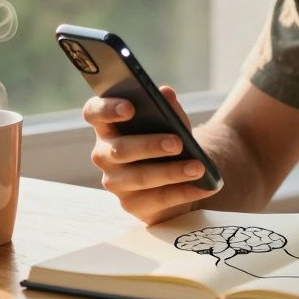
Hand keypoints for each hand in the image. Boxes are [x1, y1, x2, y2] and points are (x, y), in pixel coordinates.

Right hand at [83, 85, 217, 223]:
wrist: (178, 175)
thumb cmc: (167, 140)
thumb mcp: (171, 123)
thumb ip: (167, 108)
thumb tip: (166, 93)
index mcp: (107, 126)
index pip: (94, 113)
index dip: (107, 109)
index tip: (130, 108)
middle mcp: (104, 155)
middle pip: (119, 149)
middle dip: (149, 145)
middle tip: (177, 142)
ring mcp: (116, 182)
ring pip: (140, 177)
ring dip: (172, 172)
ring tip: (198, 167)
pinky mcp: (132, 205)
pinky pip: (158, 199)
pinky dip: (184, 192)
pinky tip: (204, 187)